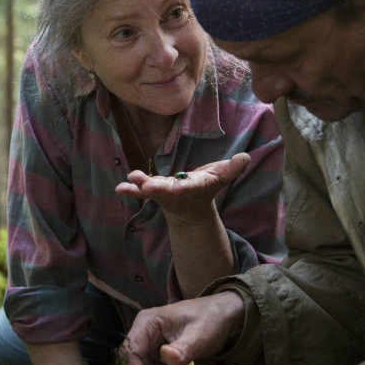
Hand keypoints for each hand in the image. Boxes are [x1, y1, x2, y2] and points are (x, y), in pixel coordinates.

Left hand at [115, 153, 249, 223]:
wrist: (190, 208)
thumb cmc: (206, 187)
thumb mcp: (221, 177)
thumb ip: (232, 168)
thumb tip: (245, 157)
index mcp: (193, 188)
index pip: (190, 186)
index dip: (187, 185)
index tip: (184, 184)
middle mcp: (176, 192)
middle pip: (167, 190)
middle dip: (158, 189)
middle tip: (148, 187)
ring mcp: (162, 193)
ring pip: (151, 190)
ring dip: (140, 186)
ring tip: (130, 180)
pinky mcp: (152, 191)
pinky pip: (139, 191)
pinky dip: (130, 190)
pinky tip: (119, 187)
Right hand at [120, 292, 244, 364]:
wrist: (224, 315)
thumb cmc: (211, 318)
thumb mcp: (199, 333)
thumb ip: (183, 347)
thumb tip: (167, 358)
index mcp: (147, 322)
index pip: (130, 351)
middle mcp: (144, 332)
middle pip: (132, 362)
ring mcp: (150, 343)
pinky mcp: (158, 354)